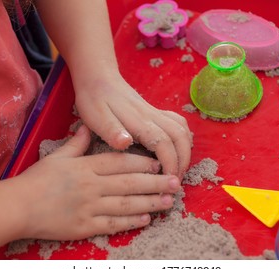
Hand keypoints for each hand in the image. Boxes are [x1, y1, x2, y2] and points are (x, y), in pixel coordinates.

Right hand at [17, 125, 181, 240]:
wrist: (18, 206)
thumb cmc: (37, 180)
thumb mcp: (58, 157)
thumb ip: (77, 143)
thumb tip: (88, 128)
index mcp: (86, 167)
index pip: (120, 163)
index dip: (142, 164)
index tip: (159, 164)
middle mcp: (91, 186)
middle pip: (129, 183)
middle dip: (155, 183)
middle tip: (175, 183)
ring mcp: (89, 207)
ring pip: (126, 204)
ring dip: (150, 202)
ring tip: (168, 201)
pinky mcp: (84, 226)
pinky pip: (112, 224)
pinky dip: (130, 222)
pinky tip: (146, 219)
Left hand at [74, 73, 191, 178]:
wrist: (98, 76)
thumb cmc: (93, 99)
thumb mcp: (95, 116)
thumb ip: (111, 130)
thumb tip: (126, 143)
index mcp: (138, 120)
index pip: (164, 143)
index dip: (170, 164)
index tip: (168, 182)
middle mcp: (152, 116)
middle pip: (180, 137)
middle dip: (182, 161)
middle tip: (174, 181)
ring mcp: (156, 113)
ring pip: (182, 130)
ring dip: (185, 151)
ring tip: (177, 170)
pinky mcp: (155, 112)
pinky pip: (179, 123)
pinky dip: (184, 138)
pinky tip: (177, 150)